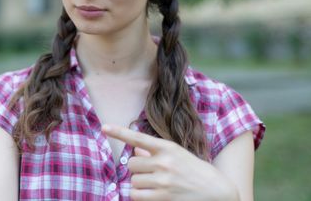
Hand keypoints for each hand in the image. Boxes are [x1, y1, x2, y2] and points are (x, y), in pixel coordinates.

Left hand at [102, 125, 238, 200]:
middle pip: (131, 164)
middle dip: (137, 170)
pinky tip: (150, 195)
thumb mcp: (177, 155)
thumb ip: (155, 152)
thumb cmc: (195, 171)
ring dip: (139, 184)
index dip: (119, 132)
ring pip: (133, 181)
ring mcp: (164, 180)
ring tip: (155, 185)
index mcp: (167, 147)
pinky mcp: (163, 197)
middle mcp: (164, 161)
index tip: (104, 127)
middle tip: (152, 173)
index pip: (138, 137)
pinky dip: (139, 196)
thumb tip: (136, 149)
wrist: (217, 192)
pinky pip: (136, 195)